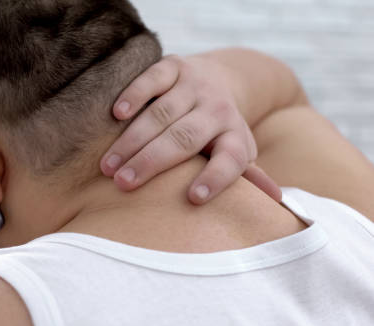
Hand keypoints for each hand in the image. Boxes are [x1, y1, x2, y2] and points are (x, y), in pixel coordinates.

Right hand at [100, 55, 280, 203]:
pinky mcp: (174, 66)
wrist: (219, 78)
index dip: (216, 179)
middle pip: (184, 138)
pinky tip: (117, 114)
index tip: (194, 199)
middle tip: (123, 184)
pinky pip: (152, 78)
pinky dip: (134, 94)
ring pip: (162, 113)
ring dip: (132, 140)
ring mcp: (194, 85)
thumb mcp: (236, 151)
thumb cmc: (218, 130)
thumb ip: (246, 175)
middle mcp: (217, 109)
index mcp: (235, 135)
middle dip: (152, 162)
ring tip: (108, 165)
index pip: (231, 160)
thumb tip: (276, 201)